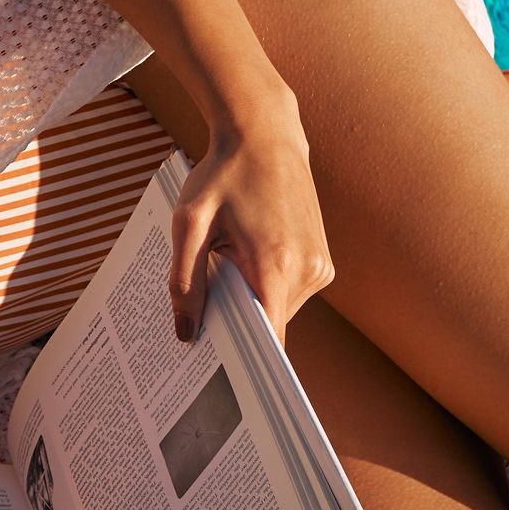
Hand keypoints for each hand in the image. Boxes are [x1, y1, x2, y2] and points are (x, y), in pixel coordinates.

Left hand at [165, 98, 334, 342]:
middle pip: (270, 324)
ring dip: (253, 297)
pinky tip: (250, 252)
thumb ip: (184, 284)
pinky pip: (291, 292)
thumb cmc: (222, 175)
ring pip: (280, 309)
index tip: (222, 375)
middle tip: (206, 304)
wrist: (264, 134)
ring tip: (230, 261)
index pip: (269, 339)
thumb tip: (187, 337)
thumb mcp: (189, 225)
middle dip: (238, 319)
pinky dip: (268, 284)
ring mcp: (321, 267)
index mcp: (275, 264)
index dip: (248, 362)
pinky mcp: (324, 262)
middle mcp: (308, 270)